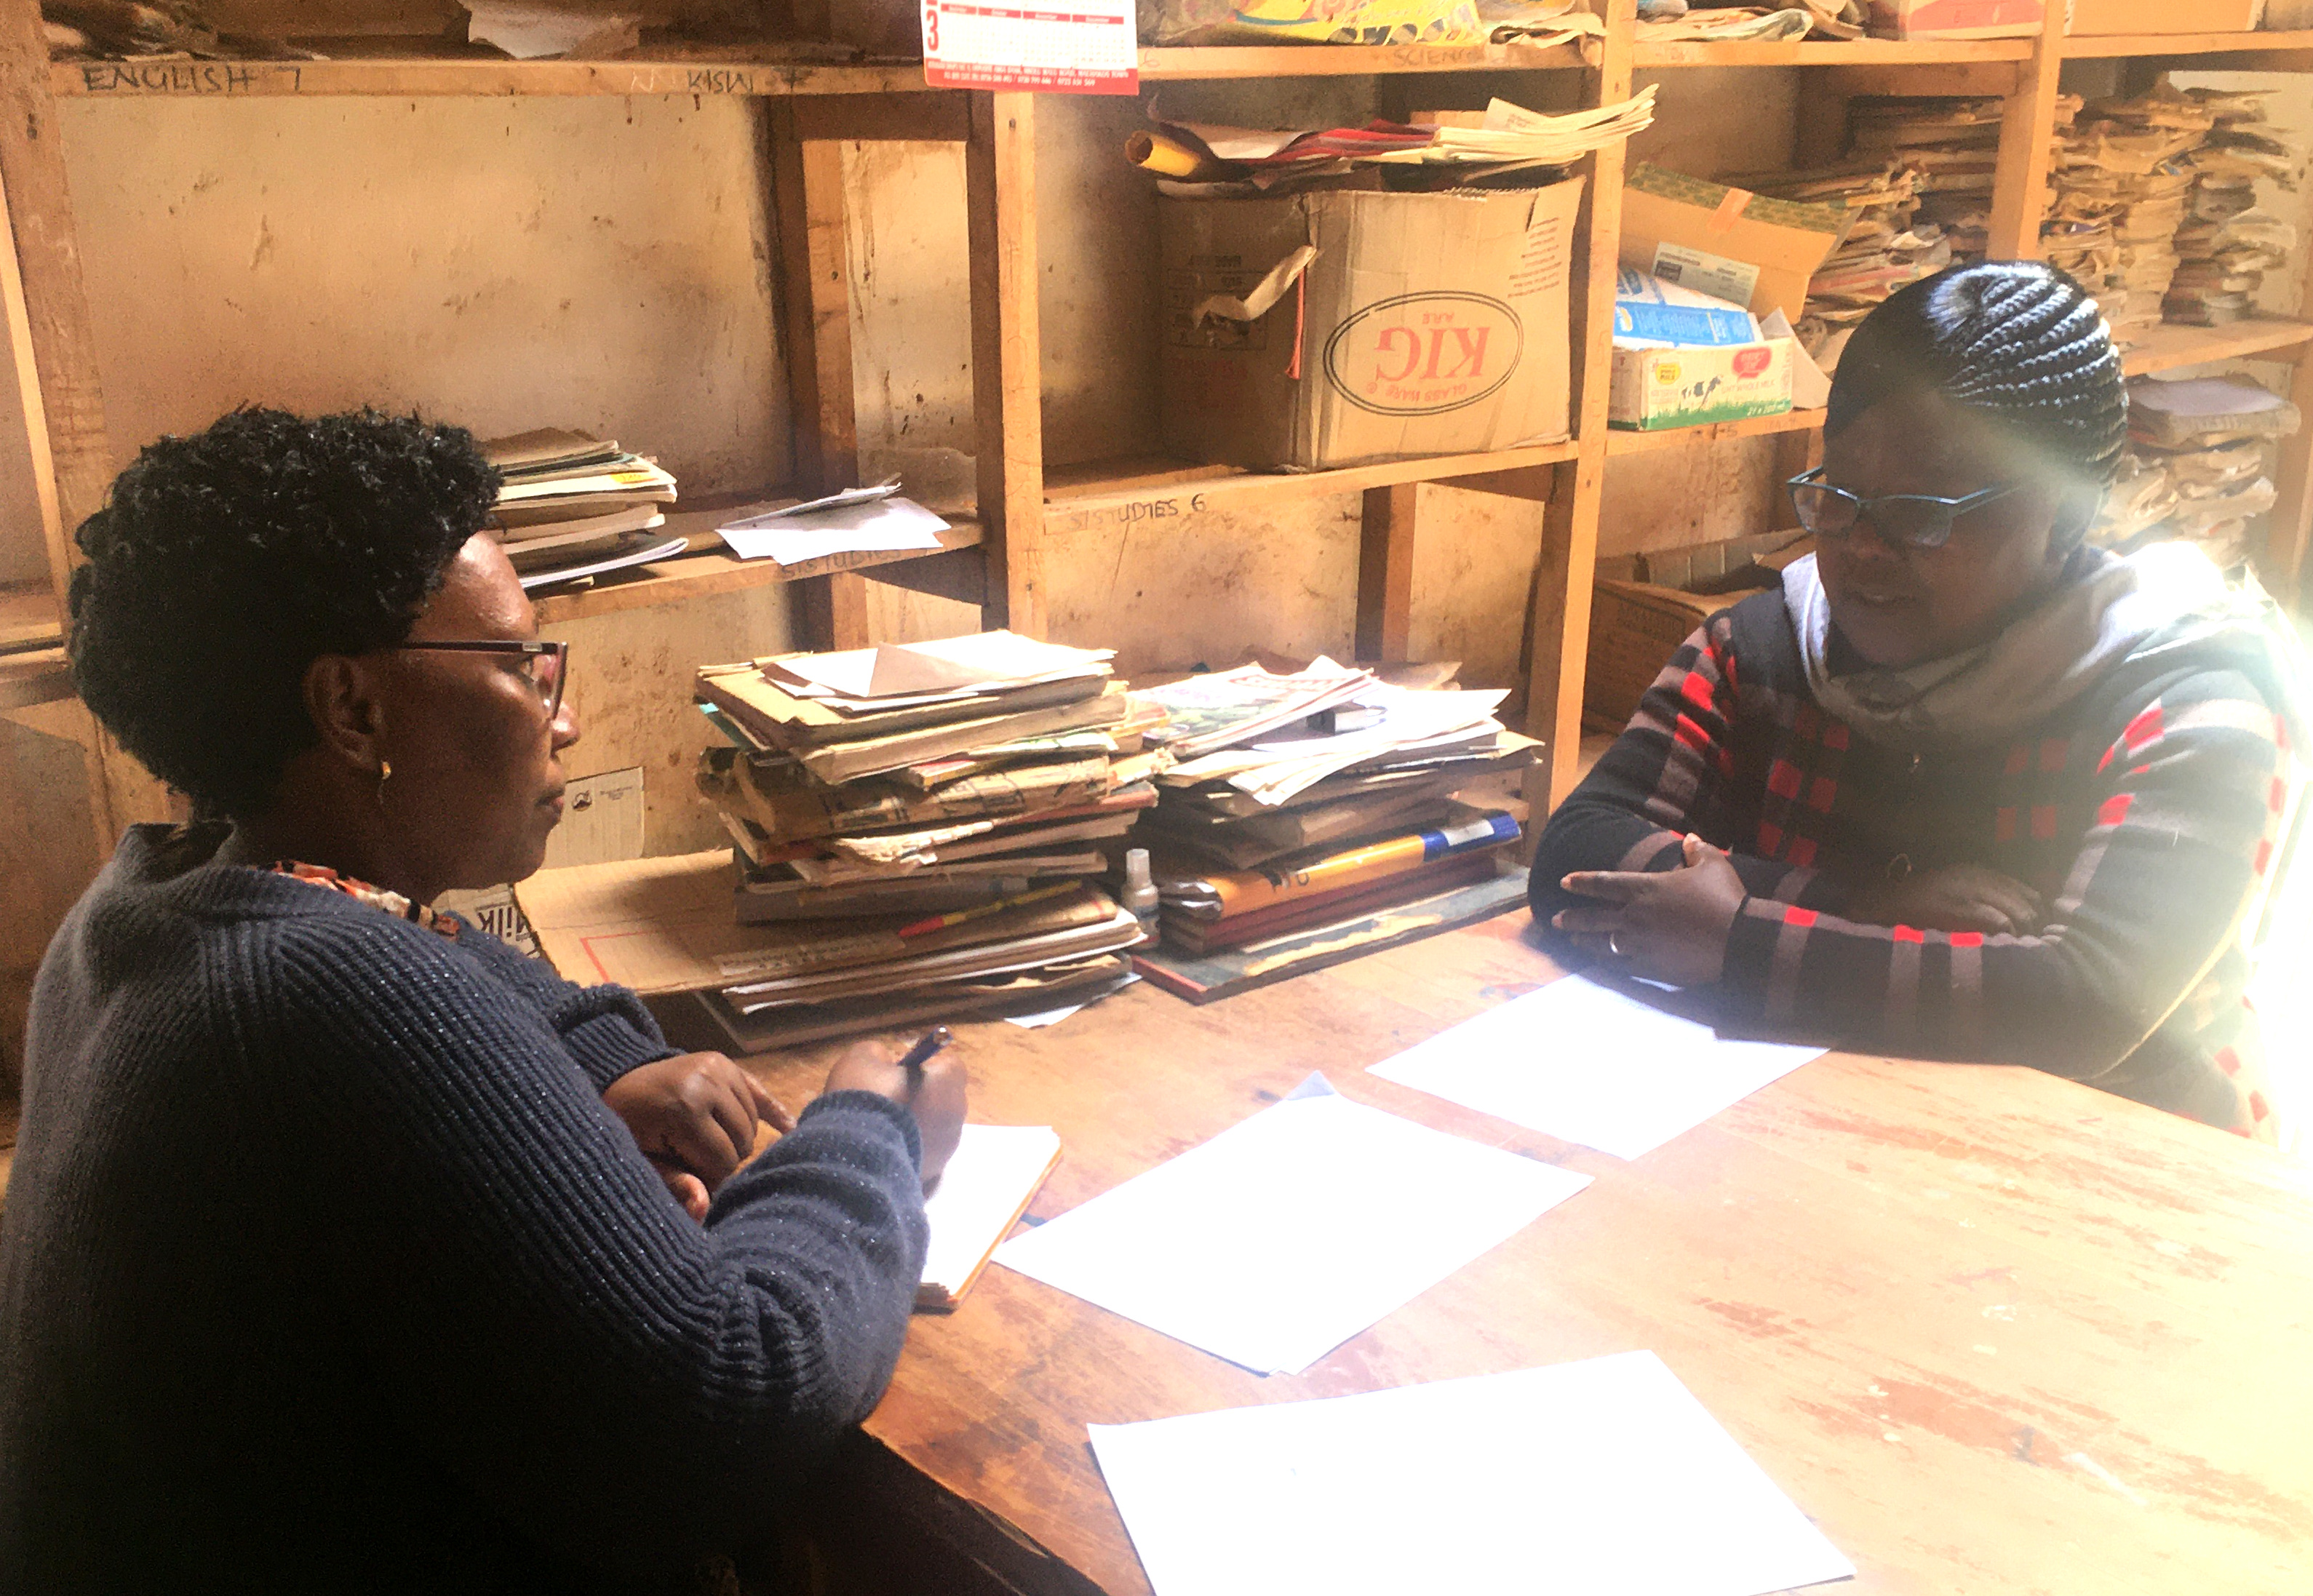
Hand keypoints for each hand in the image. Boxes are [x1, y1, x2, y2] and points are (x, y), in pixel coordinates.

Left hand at [603, 1053, 794, 1221]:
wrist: (618, 1083)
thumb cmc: (629, 1131)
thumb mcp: (643, 1162)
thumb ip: (674, 1184)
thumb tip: (703, 1210)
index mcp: (683, 1109)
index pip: (723, 1161)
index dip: (709, 1176)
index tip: (688, 1174)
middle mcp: (706, 1082)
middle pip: (743, 1141)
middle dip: (723, 1157)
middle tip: (695, 1157)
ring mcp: (718, 1068)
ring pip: (752, 1124)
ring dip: (736, 1139)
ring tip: (707, 1141)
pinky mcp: (725, 1063)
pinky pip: (759, 1093)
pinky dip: (773, 1112)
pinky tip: (791, 1128)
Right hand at [826, 1038, 967, 1187]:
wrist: (856, 1154)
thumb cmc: (865, 1097)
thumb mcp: (861, 1059)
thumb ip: (878, 1053)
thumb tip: (885, 1061)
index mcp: (948, 1081)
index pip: (949, 1065)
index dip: (925, 1065)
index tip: (900, 1071)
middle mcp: (956, 1112)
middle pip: (944, 1096)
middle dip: (923, 1094)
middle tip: (890, 1097)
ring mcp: (948, 1145)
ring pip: (935, 1126)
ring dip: (917, 1122)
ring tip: (884, 1126)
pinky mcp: (935, 1169)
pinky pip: (926, 1150)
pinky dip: (911, 1146)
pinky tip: (886, 1146)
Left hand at [1553, 833, 1746, 987]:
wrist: (1737, 940)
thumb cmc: (1725, 899)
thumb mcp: (1714, 865)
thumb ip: (1698, 851)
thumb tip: (1691, 839)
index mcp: (1646, 889)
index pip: (1604, 884)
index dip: (1582, 883)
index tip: (1564, 883)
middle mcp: (1635, 917)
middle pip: (1594, 918)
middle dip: (1572, 918)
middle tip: (1555, 920)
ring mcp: (1640, 945)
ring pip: (1602, 944)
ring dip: (1585, 942)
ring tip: (1573, 942)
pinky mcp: (1651, 968)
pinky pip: (1621, 967)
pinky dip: (1608, 964)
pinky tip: (1600, 965)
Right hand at [1847, 863, 2043, 935]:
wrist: (1877, 905)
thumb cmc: (1911, 908)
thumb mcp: (1947, 892)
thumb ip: (1975, 898)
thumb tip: (2008, 920)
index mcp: (1974, 872)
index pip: (2025, 890)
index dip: (2033, 913)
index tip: (2029, 932)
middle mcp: (1977, 877)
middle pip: (2029, 902)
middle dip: (2032, 926)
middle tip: (2026, 947)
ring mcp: (1971, 892)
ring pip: (2021, 913)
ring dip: (2022, 935)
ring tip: (2015, 951)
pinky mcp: (1965, 909)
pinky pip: (2003, 923)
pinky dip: (2008, 938)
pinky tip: (2000, 948)